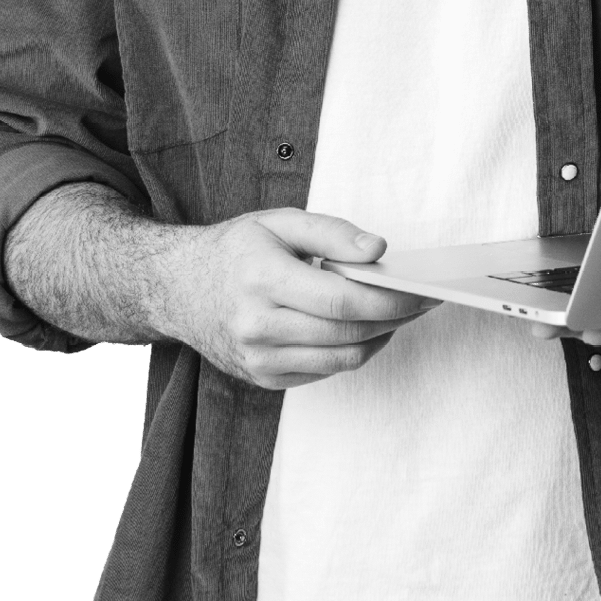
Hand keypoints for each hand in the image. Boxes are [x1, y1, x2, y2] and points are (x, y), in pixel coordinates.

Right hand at [149, 209, 437, 389]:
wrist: (178, 289)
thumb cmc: (234, 251)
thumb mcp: (279, 222)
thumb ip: (332, 232)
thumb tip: (379, 250)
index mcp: (261, 279)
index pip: (341, 301)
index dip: (390, 300)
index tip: (423, 291)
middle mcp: (256, 326)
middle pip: (347, 334)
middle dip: (394, 319)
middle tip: (422, 301)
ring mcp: (258, 359)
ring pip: (342, 360)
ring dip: (379, 338)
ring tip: (397, 314)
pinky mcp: (263, 378)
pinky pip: (325, 372)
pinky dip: (352, 352)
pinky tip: (362, 329)